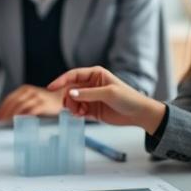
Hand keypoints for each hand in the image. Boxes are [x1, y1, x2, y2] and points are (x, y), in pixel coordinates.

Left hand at [0, 85, 62, 121]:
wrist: (63, 98)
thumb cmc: (46, 102)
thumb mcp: (31, 100)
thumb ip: (21, 105)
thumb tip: (7, 116)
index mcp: (24, 89)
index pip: (9, 99)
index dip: (1, 108)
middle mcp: (29, 91)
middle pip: (13, 102)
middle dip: (4, 113)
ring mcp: (36, 96)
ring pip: (20, 106)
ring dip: (12, 115)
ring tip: (6, 124)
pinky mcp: (43, 103)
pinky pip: (31, 110)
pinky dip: (24, 116)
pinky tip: (19, 122)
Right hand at [47, 66, 165, 133]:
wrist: (139, 114)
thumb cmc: (128, 98)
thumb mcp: (108, 93)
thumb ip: (88, 93)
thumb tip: (70, 93)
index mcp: (95, 74)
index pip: (73, 75)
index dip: (61, 81)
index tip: (51, 88)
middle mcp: (91, 84)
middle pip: (70, 88)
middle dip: (68, 97)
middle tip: (70, 106)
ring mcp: (91, 97)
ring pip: (72, 100)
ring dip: (72, 107)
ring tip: (79, 112)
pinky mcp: (92, 109)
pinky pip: (78, 110)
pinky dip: (77, 113)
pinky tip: (82, 116)